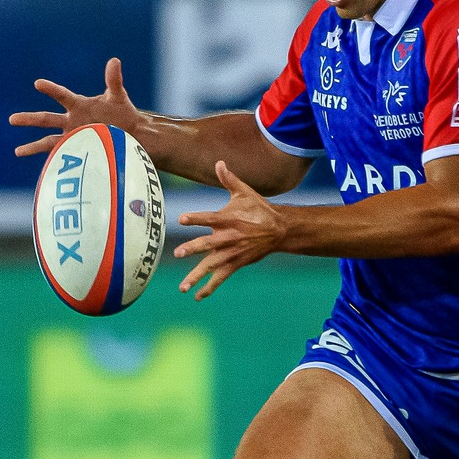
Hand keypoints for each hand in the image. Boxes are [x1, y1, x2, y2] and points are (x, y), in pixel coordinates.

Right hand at [7, 57, 143, 158]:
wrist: (130, 132)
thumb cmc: (122, 112)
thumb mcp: (117, 96)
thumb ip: (113, 80)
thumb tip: (114, 60)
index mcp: (78, 104)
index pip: (62, 95)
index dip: (51, 90)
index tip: (38, 83)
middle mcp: (71, 120)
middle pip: (46, 119)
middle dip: (29, 119)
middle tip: (12, 119)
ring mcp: (72, 136)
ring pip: (48, 141)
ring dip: (33, 146)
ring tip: (17, 151)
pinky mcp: (77, 149)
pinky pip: (61, 155)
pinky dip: (52, 161)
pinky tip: (43, 168)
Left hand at [175, 162, 284, 299]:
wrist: (280, 230)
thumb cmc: (259, 209)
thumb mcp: (244, 192)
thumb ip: (228, 179)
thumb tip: (219, 162)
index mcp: (228, 219)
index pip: (208, 218)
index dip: (195, 218)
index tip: (181, 219)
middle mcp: (228, 237)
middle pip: (208, 244)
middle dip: (193, 248)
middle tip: (178, 253)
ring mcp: (232, 253)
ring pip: (211, 266)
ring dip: (196, 276)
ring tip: (182, 287)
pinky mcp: (236, 263)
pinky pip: (220, 277)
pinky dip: (209, 288)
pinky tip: (196, 296)